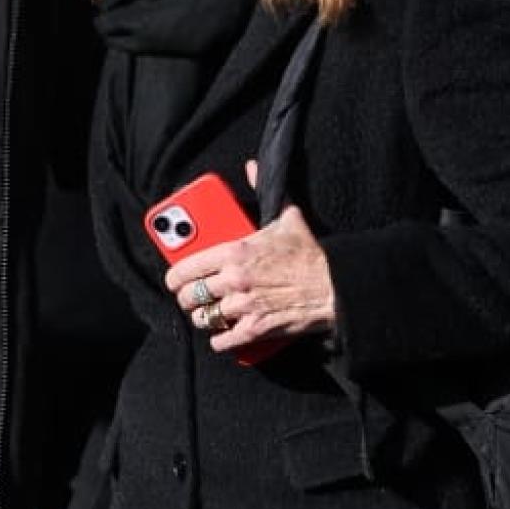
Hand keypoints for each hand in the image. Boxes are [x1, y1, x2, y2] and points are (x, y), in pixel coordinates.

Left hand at [163, 200, 337, 357]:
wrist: (335, 286)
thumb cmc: (310, 253)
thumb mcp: (286, 216)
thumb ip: (264, 189)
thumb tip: (253, 167)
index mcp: (234, 252)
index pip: (185, 268)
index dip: (175, 277)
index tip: (175, 280)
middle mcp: (233, 280)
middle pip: (191, 296)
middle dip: (188, 298)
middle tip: (192, 297)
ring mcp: (243, 307)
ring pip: (204, 319)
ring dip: (203, 318)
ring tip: (208, 314)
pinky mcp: (256, 329)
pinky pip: (223, 341)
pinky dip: (220, 340)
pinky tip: (221, 335)